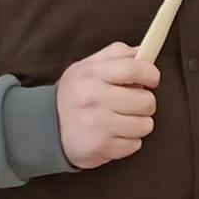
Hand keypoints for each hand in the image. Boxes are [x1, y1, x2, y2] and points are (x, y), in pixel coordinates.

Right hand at [56, 42, 157, 168]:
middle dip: (145, 103)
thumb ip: (118, 55)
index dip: (151, 74)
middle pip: (146, 101)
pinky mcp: (100, 147)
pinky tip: (112, 135)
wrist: (46, 128)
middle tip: (130, 103)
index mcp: (90, 74)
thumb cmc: (77, 94)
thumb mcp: (88, 67)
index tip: (151, 79)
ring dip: (138, 123)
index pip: (133, 69)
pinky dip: (128, 141)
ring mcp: (96, 124)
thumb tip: (145, 52)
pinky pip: (135, 144)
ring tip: (120, 120)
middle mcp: (92, 98)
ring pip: (145, 125)